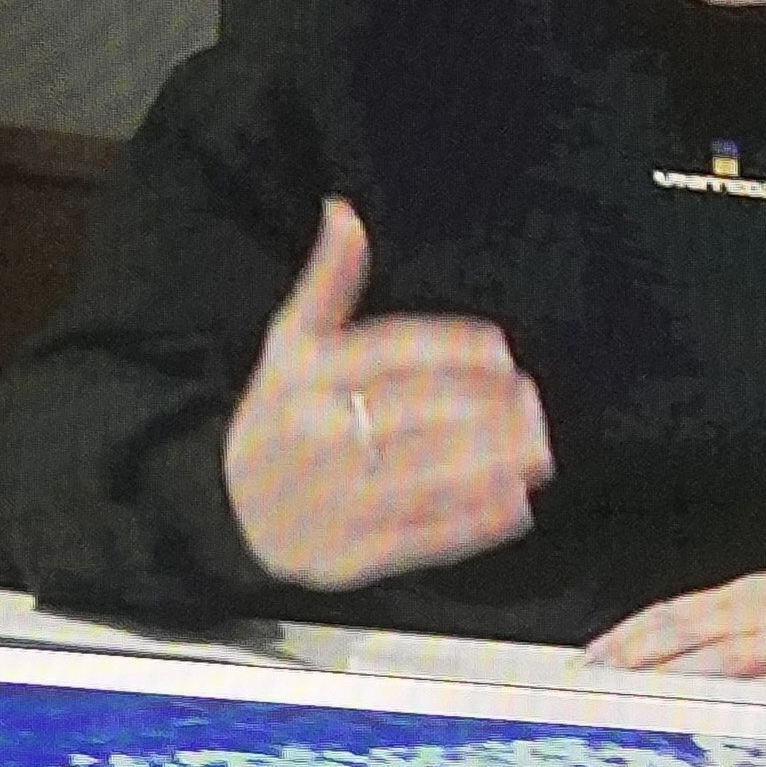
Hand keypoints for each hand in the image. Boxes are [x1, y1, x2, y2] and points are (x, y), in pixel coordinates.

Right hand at [220, 201, 549, 588]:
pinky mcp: (347, 554)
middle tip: (533, 401)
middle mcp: (314, 435)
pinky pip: (418, 536)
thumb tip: (343, 212)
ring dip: (489, 465)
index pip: (387, 355)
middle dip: (482, 409)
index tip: (502, 354)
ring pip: (422, 477)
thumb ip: (329, 282)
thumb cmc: (279, 414)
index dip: (450, 352)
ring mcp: (330, 499)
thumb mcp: (290, 343)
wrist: (228, 509)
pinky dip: (471, 523)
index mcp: (303, 377)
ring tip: (538, 450)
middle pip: (412, 415)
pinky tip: (515, 504)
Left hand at [586, 552, 765, 700]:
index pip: (676, 612)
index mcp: (758, 592)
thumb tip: (698, 651)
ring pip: (717, 663)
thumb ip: (752, 623)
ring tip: (626, 709)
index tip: (590, 659)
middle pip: (684, 637)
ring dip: (668, 687)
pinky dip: (734, 706)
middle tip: (587, 690)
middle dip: (630, 664)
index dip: (628, 636)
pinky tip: (702, 723)